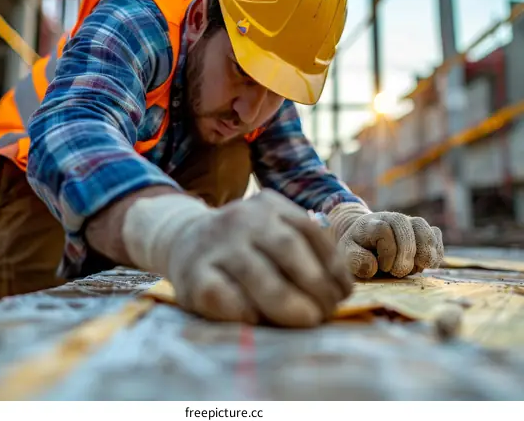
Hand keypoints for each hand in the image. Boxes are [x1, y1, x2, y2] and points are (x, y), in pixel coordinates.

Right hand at [122, 190, 353, 326]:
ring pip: (258, 274)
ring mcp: (215, 245)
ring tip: (307, 321)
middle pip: (288, 248)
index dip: (333, 265)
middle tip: (325, 312)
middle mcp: (242, 219)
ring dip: (289, 304)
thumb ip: (302, 251)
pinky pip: (224, 297)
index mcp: (268, 205)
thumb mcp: (270, 231)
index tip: (343, 294)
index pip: (309, 231)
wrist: (183, 239)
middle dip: (316, 285)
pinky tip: (260, 321)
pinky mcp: (193, 275)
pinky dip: (247, 312)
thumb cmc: (242, 245)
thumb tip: (339, 291)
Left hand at [328, 203, 444, 278]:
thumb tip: (372, 267)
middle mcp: (390, 218)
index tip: (383, 267)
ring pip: (422, 227)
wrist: (365, 240)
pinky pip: (435, 234)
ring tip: (420, 267)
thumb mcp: (347, 255)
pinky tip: (430, 265)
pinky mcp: (421, 230)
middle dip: (405, 252)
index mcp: (369, 224)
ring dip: (424, 250)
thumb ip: (354, 260)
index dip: (387, 251)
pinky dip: (436, 250)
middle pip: (404, 225)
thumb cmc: (357, 249)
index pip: (382, 229)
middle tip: (399, 272)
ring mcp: (407, 222)